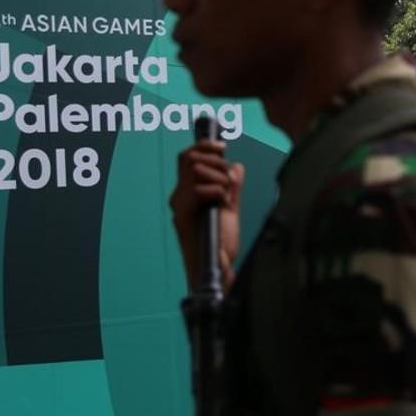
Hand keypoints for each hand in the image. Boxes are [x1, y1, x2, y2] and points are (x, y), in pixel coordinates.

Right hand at [170, 140, 244, 289]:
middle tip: (229, 179)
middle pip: (190, 158)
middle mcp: (179, 197)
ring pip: (196, 171)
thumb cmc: (222, 243)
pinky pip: (198, 190)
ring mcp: (180, 207)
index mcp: (188, 192)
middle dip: (216, 162)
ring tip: (227, 196)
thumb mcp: (231, 209)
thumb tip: (236, 166)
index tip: (223, 147)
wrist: (219, 268)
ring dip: (219, 179)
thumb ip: (232, 187)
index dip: (204, 146)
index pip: (187, 157)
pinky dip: (217, 192)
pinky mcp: (183, 217)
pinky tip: (223, 204)